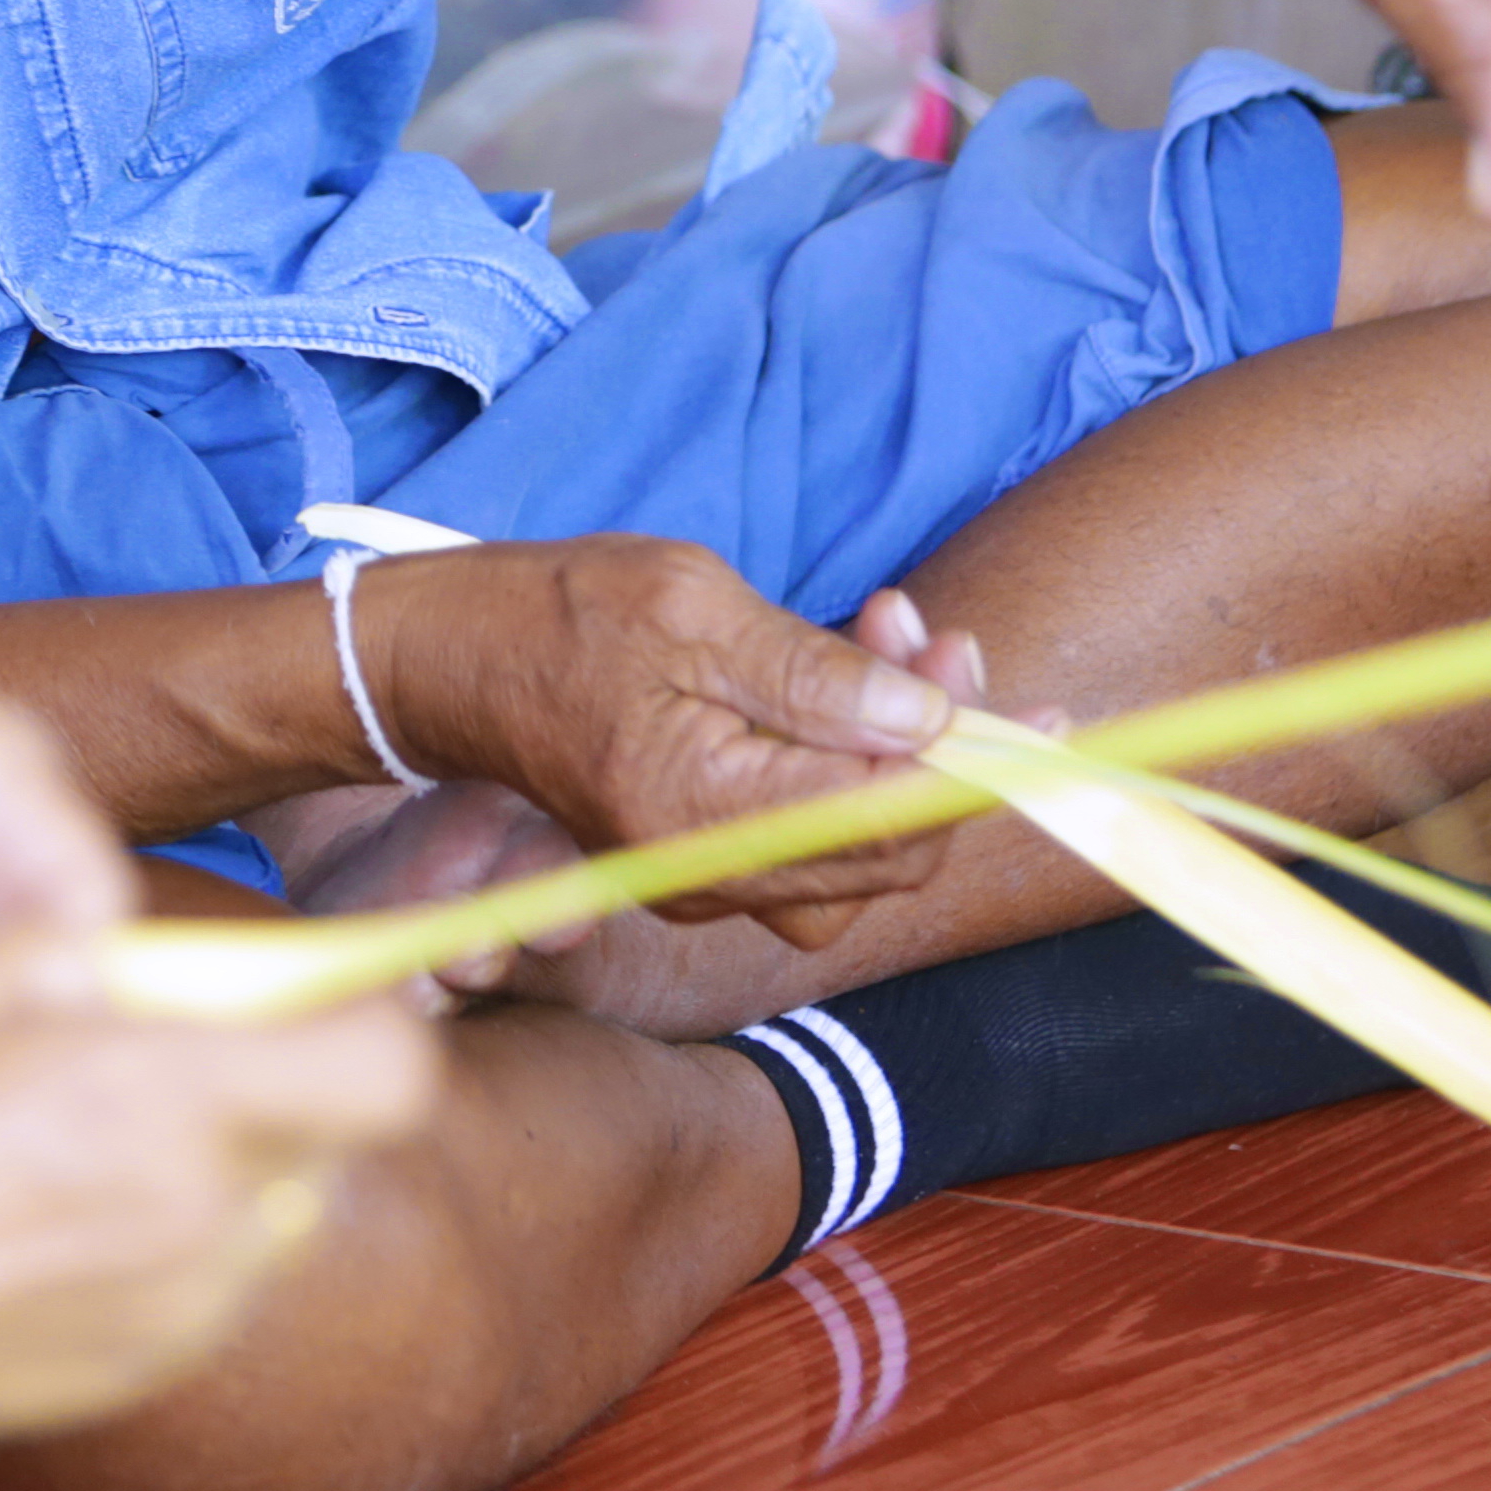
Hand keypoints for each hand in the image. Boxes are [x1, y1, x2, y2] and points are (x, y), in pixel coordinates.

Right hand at [0, 958, 441, 1476]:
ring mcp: (178, 1309)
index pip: (381, 1072)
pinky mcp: (139, 1371)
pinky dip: (174, 1248)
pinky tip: (62, 1223)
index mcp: (161, 1100)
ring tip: (99, 1146)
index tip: (308, 1006)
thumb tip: (133, 963)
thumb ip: (73, 970)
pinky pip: (210, 1289)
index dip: (361, 1030)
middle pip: (330, 1144)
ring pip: (272, 1219)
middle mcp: (198, 1215)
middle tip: (178, 1067)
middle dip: (278, 1094)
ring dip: (225, 1173)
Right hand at [371, 540, 970, 947]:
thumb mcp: (691, 607)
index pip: (884, 817)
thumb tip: (929, 721)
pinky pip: (815, 849)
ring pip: (861, 858)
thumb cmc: (559, 616)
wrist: (455, 663)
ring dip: (906, 760)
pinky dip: (856, 777)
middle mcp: (708, 874)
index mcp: (702, 810)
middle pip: (889, 856)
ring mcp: (705, 883)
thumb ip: (815, 674)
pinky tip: (850, 689)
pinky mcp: (705, 868)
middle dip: (945, 750)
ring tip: (888, 639)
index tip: (1035, 707)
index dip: (975, 766)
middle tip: (938, 640)